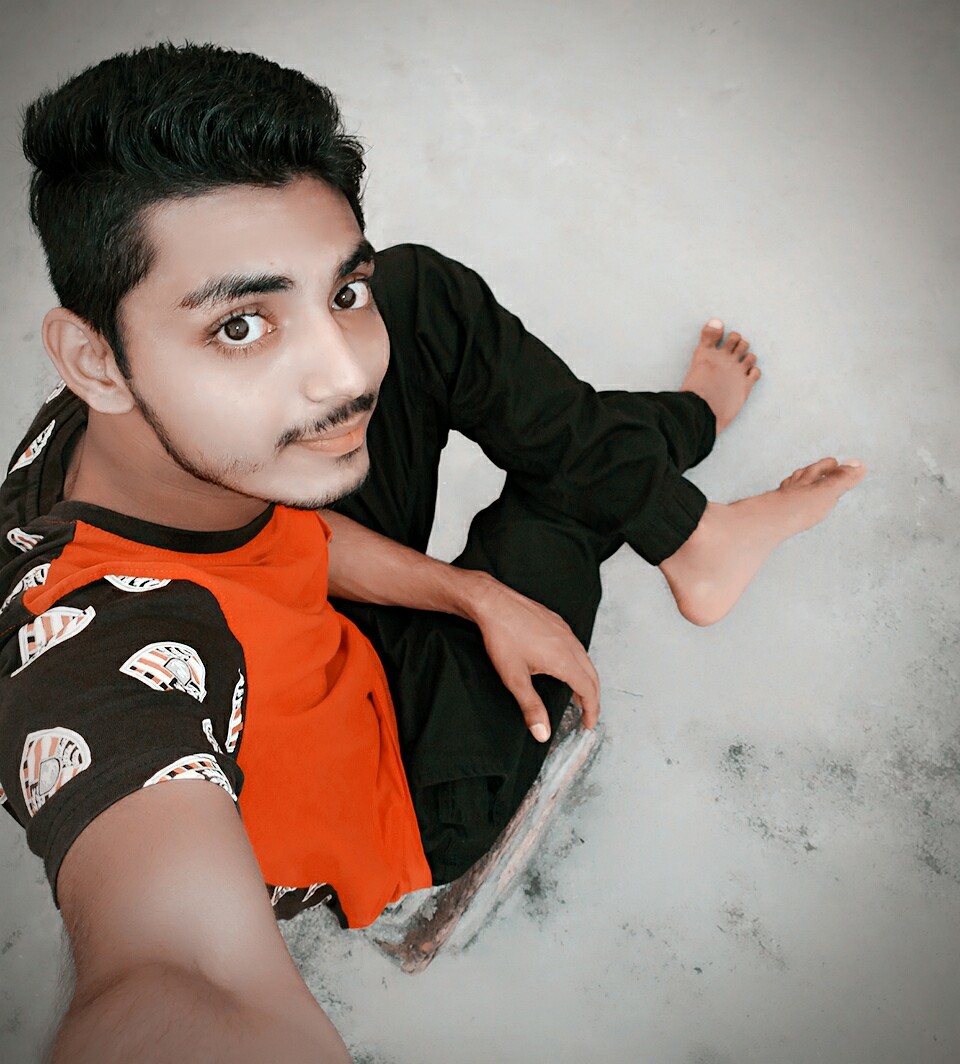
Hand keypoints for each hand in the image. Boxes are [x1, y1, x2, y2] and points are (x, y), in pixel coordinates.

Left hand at [465, 572, 599, 742]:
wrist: (493, 604)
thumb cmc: (502, 638)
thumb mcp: (515, 678)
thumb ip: (531, 707)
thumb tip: (542, 734)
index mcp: (564, 660)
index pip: (588, 690)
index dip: (591, 710)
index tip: (588, 724)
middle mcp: (570, 644)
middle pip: (592, 675)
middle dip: (592, 697)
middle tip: (587, 714)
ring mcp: (565, 631)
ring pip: (585, 659)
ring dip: (586, 679)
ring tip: (577, 694)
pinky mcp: (557, 622)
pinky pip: (576, 646)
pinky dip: (578, 662)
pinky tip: (565, 666)